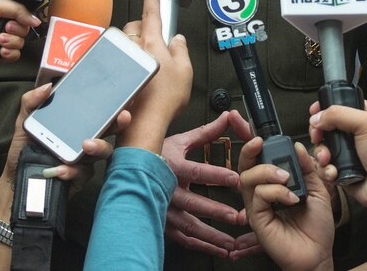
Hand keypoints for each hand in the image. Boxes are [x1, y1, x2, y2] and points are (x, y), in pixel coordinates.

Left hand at [0, 0, 38, 77]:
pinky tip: (0, 51)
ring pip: (21, 41)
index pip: (19, 11)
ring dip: (12, 41)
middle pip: (23, 26)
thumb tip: (34, 18)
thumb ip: (16, 8)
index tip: (21, 17)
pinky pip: (16, 54)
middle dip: (17, 28)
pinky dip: (10, 53)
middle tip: (5, 28)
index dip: (23, 15)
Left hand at [117, 0, 192, 153]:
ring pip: (123, 42)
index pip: (152, 13)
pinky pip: (115, 58)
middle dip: (141, 27)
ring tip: (142, 60)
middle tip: (153, 37)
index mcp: (152, 43)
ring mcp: (120, 60)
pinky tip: (131, 74)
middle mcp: (134, 48)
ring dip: (131, 46)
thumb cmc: (163, 101)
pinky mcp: (112, 74)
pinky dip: (123, 60)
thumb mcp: (185, 72)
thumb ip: (181, 51)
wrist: (144, 122)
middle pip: (133, 27)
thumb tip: (178, 40)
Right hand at [162, 110, 252, 257]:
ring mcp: (163, 210)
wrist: (127, 171)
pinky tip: (220, 251)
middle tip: (239, 216)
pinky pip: (184, 239)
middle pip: (194, 204)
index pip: (197, 172)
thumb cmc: (155, 154)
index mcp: (171, 167)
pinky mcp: (163, 224)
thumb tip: (227, 116)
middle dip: (218, 211)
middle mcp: (166, 191)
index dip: (216, 175)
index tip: (235, 178)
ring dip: (213, 236)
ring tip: (233, 242)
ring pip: (190, 227)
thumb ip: (206, 132)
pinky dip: (203, 246)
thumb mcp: (179, 140)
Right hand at [239, 138, 334, 270]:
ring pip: (248, 177)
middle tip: (260, 142)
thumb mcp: (317, 188)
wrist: (319, 252)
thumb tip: (297, 146)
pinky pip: (258, 195)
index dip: (251, 140)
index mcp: (274, 182)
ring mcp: (258, 205)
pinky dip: (276, 191)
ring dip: (267, 170)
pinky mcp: (257, 218)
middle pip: (245, 164)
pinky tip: (291, 197)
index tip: (247, 124)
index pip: (259, 157)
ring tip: (286, 177)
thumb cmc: (316, 225)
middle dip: (249, 148)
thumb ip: (307, 167)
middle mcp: (262, 191)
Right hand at [309, 100, 366, 215]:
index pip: (343, 105)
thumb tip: (317, 116)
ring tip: (327, 158)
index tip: (314, 111)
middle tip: (318, 136)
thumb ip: (339, 114)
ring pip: (325, 149)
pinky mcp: (346, 172)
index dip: (327, 107)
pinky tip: (334, 172)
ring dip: (322, 153)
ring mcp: (353, 155)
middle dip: (319, 132)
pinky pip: (327, 168)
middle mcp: (360, 135)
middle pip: (329, 128)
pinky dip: (326, 170)